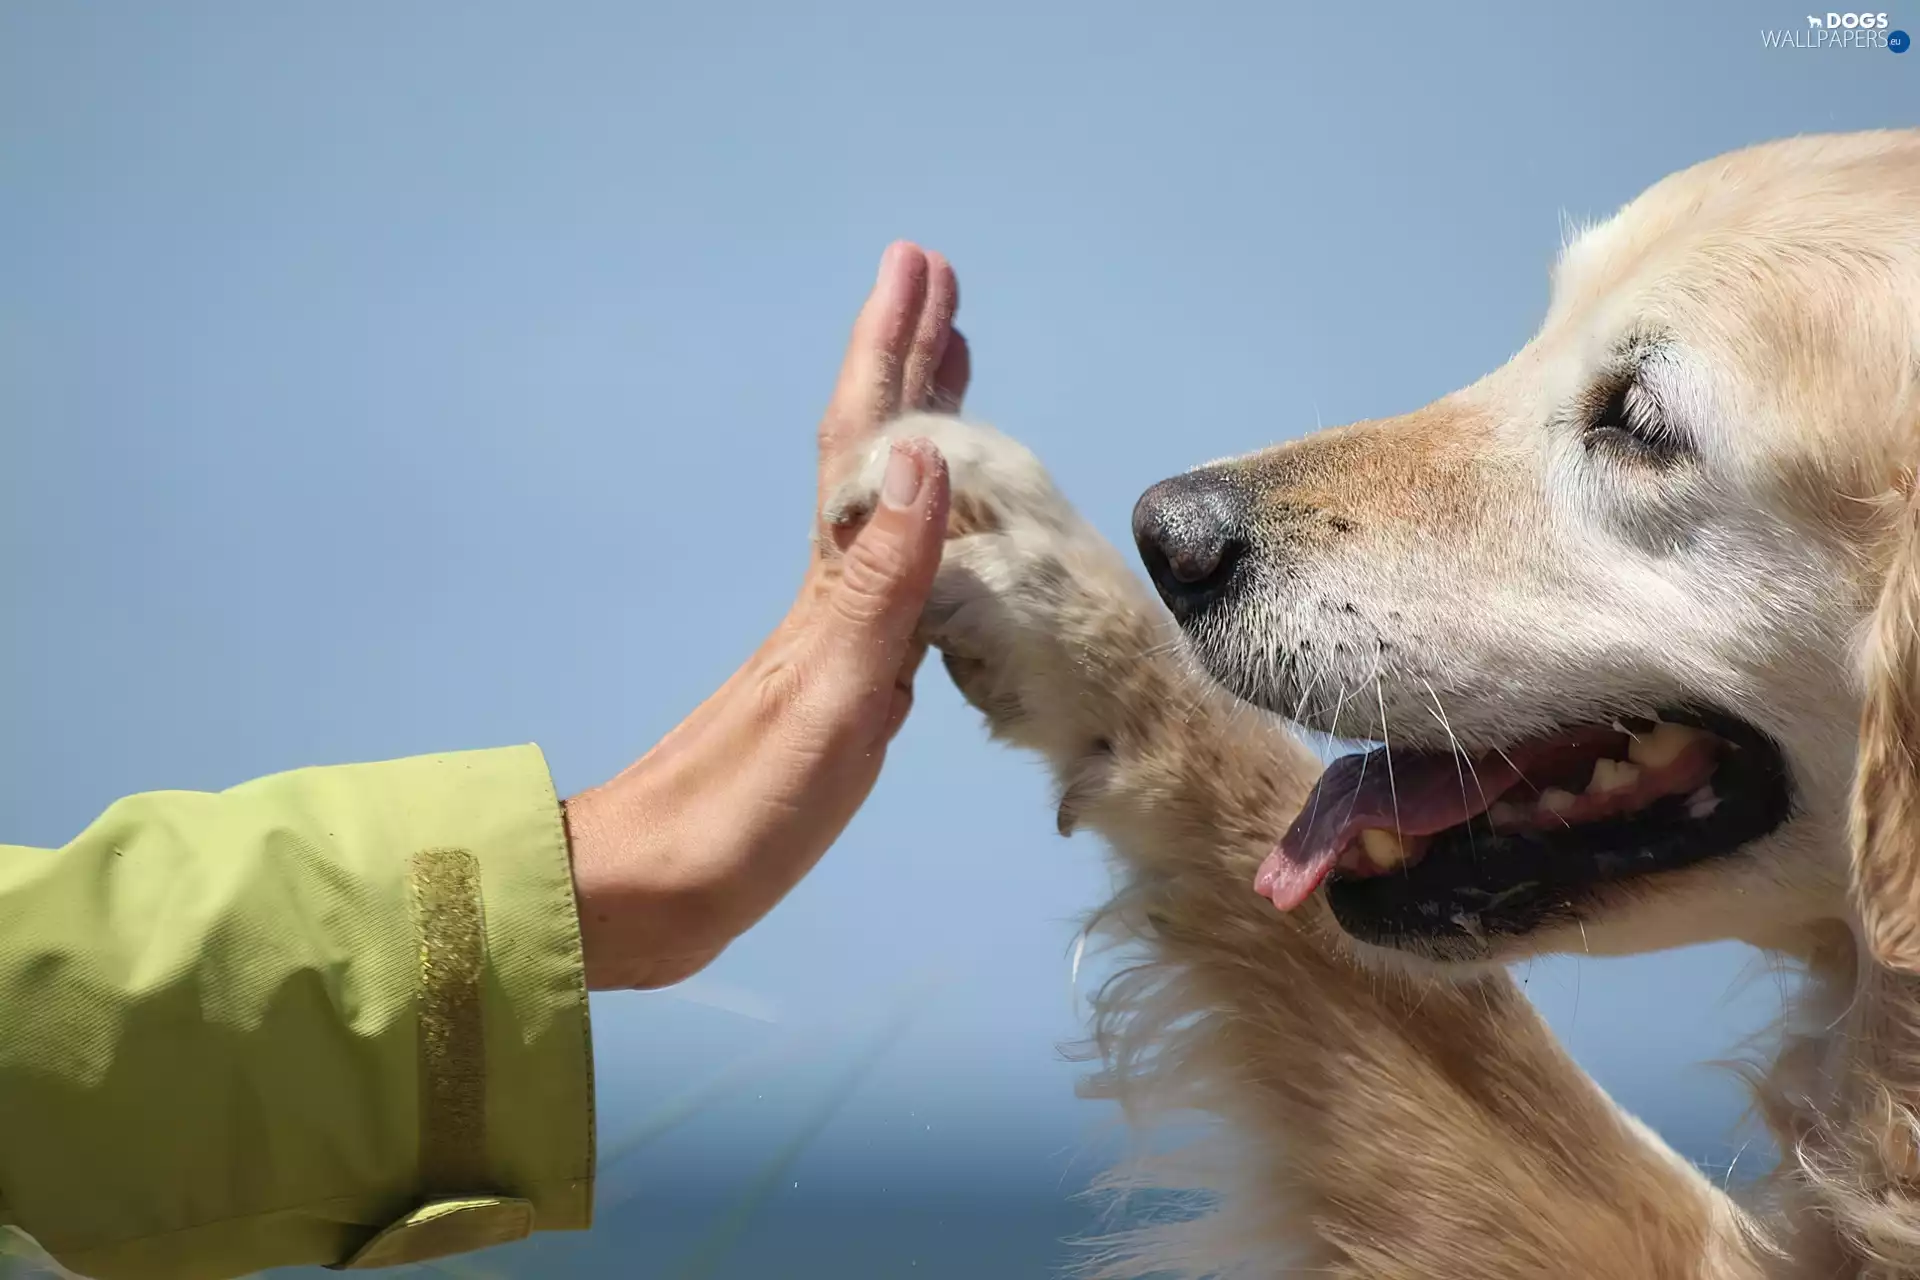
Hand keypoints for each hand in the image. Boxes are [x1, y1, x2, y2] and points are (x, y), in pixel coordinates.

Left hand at [563, 242, 968, 989]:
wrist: (653, 897)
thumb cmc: (740, 811)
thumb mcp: (830, 696)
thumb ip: (882, 584)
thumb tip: (928, 456)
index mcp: (830, 588)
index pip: (868, 443)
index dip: (894, 353)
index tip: (920, 268)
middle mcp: (829, 594)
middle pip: (873, 455)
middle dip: (907, 365)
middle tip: (940, 286)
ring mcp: (828, 637)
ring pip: (885, 505)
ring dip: (918, 432)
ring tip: (949, 374)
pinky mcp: (834, 685)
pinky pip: (894, 570)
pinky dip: (923, 526)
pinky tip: (934, 534)